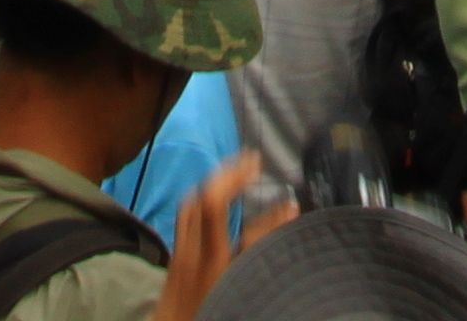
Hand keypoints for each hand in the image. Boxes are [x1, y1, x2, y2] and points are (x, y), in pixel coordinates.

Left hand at [148, 153, 276, 320]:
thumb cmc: (205, 318)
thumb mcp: (238, 301)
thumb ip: (258, 273)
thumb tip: (281, 247)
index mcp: (218, 273)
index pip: (250, 235)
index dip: (274, 218)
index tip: (292, 205)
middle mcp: (196, 260)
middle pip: (208, 203)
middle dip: (232, 175)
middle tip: (254, 160)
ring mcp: (181, 256)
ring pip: (191, 205)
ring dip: (214, 180)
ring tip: (235, 168)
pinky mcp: (174, 260)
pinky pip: (184, 215)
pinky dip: (201, 197)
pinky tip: (213, 194)